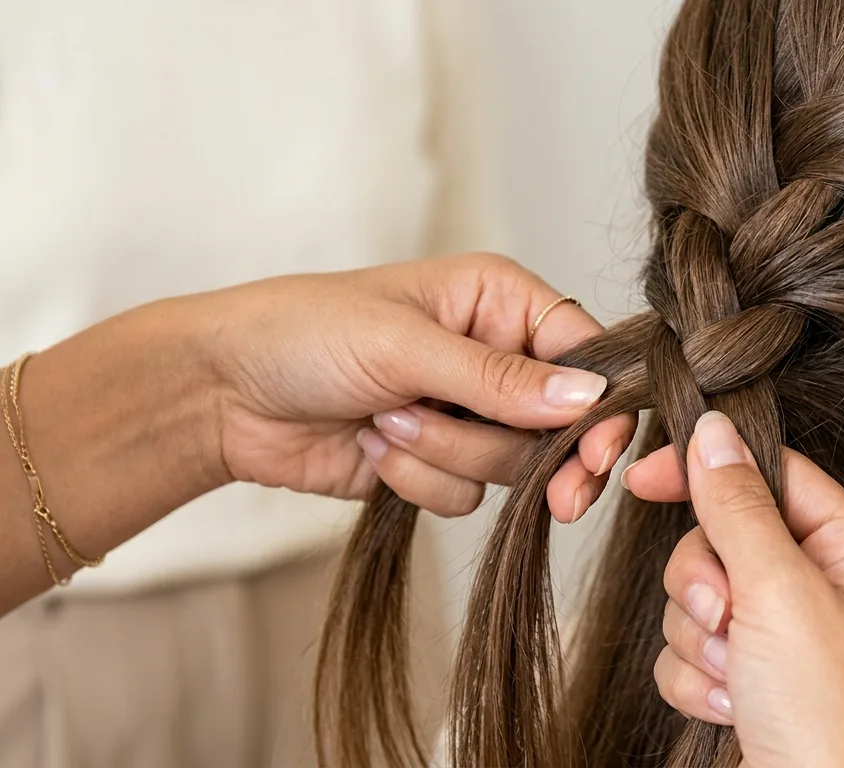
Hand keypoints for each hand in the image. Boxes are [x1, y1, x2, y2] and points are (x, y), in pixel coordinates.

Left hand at [202, 252, 633, 518]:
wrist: (220, 394)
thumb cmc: (302, 333)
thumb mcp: (405, 345)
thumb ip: (499, 379)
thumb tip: (587, 397)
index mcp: (499, 303)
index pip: (585, 354)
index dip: (601, 406)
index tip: (600, 453)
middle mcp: (495, 357)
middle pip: (559, 424)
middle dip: (528, 451)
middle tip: (560, 499)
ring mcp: (466, 414)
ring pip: (512, 466)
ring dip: (446, 454)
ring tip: (385, 419)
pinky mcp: (436, 462)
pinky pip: (466, 495)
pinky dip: (419, 480)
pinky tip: (372, 446)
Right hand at [623, 412, 843, 767]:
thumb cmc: (827, 716)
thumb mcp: (781, 593)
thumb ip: (738, 507)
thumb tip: (713, 431)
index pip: (774, 476)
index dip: (711, 473)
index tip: (644, 478)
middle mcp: (826, 591)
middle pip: (727, 538)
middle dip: (706, 584)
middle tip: (724, 619)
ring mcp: (787, 640)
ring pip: (700, 598)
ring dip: (699, 639)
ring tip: (733, 678)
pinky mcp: (753, 682)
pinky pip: (692, 650)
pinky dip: (697, 680)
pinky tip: (730, 710)